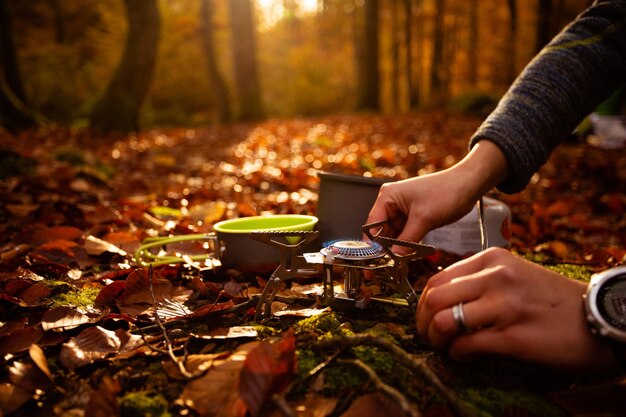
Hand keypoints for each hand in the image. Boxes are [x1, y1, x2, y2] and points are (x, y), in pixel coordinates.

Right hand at [365, 140, 507, 249]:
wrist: (468, 185)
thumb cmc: (447, 191)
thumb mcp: (424, 218)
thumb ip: (407, 240)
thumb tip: (394, 257)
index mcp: (388, 197)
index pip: (372, 225)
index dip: (372, 245)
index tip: (374, 262)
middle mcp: (392, 203)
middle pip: (381, 232)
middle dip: (385, 249)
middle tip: (386, 267)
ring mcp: (402, 211)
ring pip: (393, 236)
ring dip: (397, 249)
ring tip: (398, 263)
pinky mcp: (413, 217)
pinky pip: (405, 235)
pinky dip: (406, 245)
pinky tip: (408, 256)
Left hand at [417, 247, 616, 369]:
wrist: (596, 316)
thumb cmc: (551, 299)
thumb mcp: (514, 274)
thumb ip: (478, 280)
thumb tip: (440, 301)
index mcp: (492, 259)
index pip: (436, 278)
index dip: (422, 302)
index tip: (426, 317)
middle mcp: (495, 277)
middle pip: (433, 298)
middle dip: (422, 322)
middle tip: (430, 336)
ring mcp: (504, 306)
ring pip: (442, 321)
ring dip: (437, 340)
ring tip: (446, 347)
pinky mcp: (513, 336)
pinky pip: (465, 346)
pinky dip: (457, 355)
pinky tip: (467, 356)